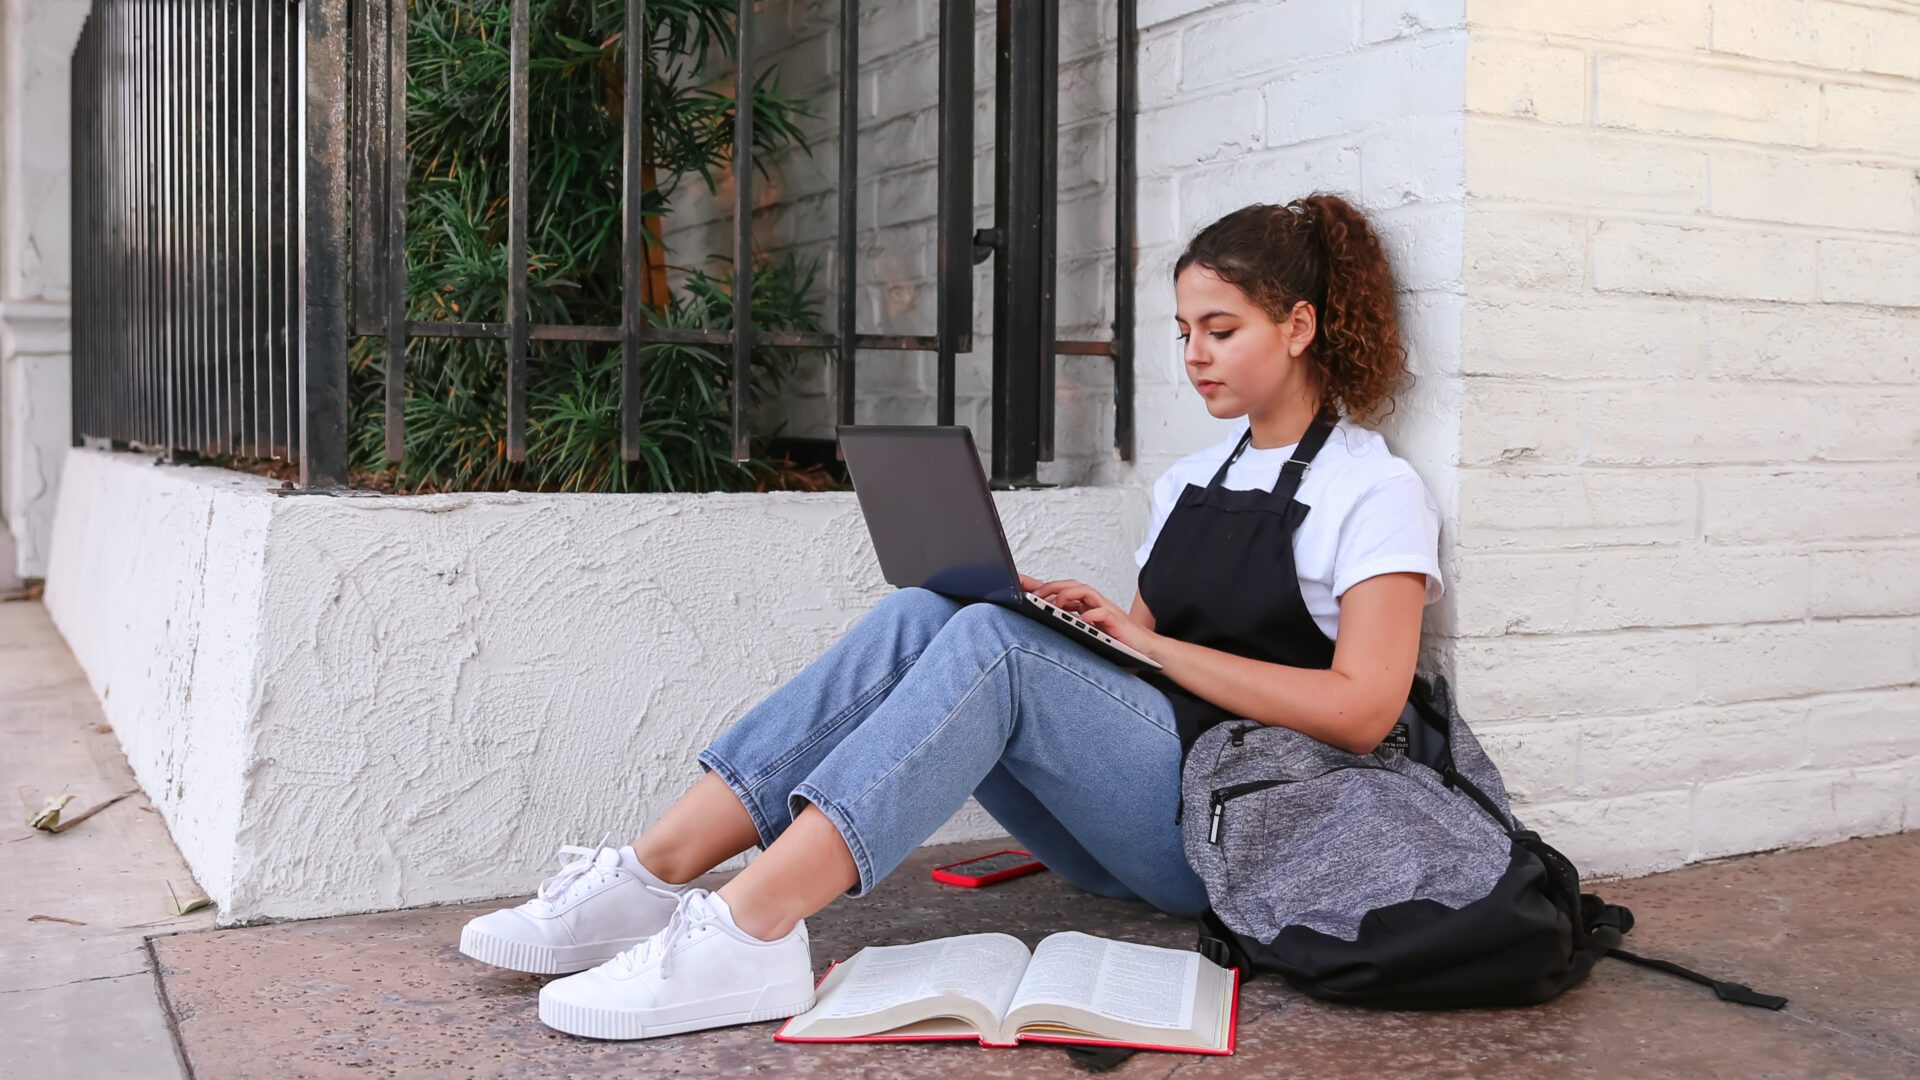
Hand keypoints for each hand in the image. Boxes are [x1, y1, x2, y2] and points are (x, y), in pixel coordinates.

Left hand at [1022, 576, 1159, 660]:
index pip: (1060, 590)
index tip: (1018, 583)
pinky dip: (1091, 614)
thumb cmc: (1114, 643)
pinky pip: (1103, 612)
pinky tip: (1081, 620)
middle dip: (1051, 586)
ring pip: (1085, 591)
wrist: (1145, 650)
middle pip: (1071, 585)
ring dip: (1068, 594)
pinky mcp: (1117, 621)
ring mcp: (1106, 610)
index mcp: (1085, 606)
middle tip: (1034, 596)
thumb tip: (1043, 626)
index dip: (1040, 585)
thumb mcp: (1085, 634)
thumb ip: (1069, 628)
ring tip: (1055, 603)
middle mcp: (1094, 604)